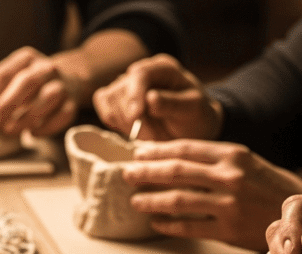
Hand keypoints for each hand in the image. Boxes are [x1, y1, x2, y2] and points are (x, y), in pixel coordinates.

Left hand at [0, 47, 78, 136]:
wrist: (69, 80)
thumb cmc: (30, 84)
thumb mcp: (11, 80)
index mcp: (26, 58)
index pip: (4, 73)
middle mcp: (46, 67)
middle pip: (26, 82)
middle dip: (6, 104)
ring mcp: (62, 84)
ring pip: (47, 97)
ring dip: (26, 116)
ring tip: (9, 131)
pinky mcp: (73, 103)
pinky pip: (62, 115)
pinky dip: (47, 126)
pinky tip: (32, 134)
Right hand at [93, 54, 222, 140]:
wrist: (191, 125)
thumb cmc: (196, 115)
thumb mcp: (194, 109)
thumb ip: (173, 103)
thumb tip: (150, 98)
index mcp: (163, 67)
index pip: (140, 73)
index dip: (134, 94)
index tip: (136, 117)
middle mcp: (142, 71)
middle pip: (121, 89)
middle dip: (133, 118)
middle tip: (154, 137)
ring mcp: (127, 84)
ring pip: (109, 100)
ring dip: (125, 123)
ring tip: (149, 135)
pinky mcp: (116, 99)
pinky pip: (104, 108)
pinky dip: (114, 122)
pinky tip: (133, 130)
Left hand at [124, 140, 301, 249]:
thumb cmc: (271, 188)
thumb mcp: (248, 163)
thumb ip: (215, 161)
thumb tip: (175, 159)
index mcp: (233, 155)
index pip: (185, 148)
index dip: (157, 151)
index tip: (138, 153)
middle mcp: (230, 177)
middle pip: (176, 172)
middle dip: (146, 172)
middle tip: (127, 173)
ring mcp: (229, 204)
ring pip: (177, 200)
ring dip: (151, 199)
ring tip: (135, 200)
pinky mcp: (228, 230)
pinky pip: (189, 227)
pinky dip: (168, 225)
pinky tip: (156, 222)